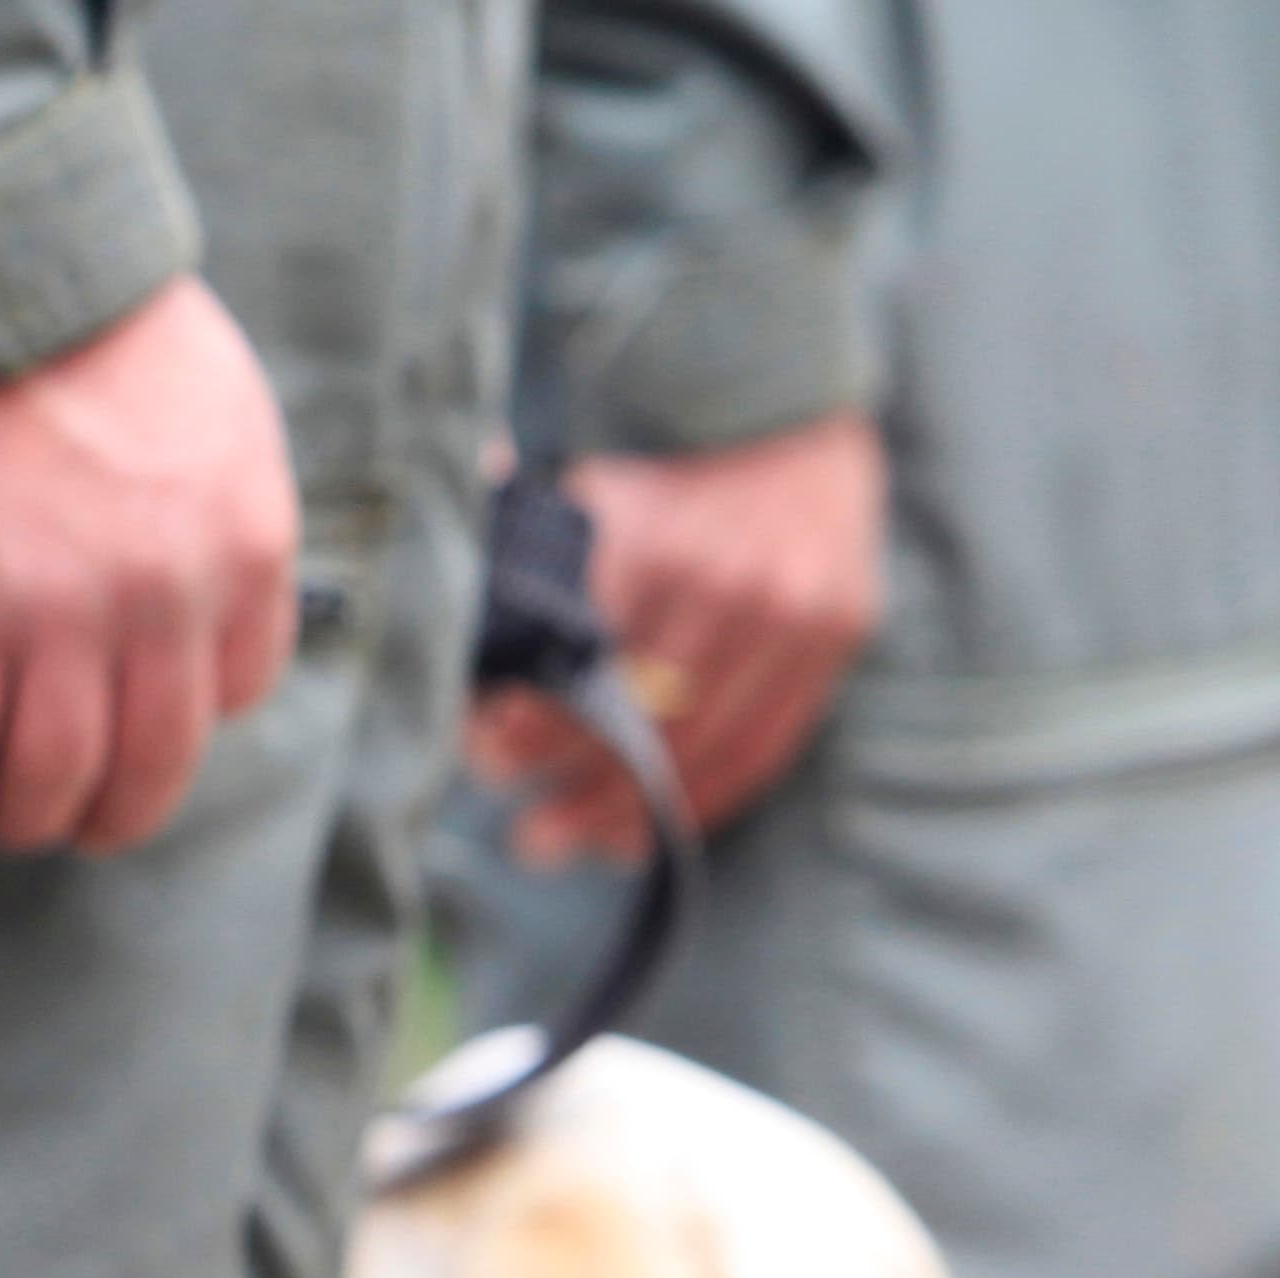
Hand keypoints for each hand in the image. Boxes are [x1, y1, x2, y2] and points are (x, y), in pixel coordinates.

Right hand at [0, 276, 298, 855]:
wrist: (2, 271)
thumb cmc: (112, 331)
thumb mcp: (231, 422)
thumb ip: (231, 525)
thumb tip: (212, 625)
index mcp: (247, 548)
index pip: (238, 695)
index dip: (186, 723)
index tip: (144, 728)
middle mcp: (167, 598)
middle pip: (151, 764)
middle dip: (114, 817)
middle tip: (79, 828)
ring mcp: (59, 612)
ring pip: (49, 773)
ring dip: (24, 815)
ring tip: (3, 815)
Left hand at [466, 410, 886, 865]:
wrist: (791, 429)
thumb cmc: (662, 486)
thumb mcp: (586, 499)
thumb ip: (517, 560)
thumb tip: (443, 605)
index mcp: (651, 543)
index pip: (579, 669)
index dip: (534, 729)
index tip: (487, 758)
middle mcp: (728, 580)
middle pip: (644, 722)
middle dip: (577, 792)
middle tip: (526, 839)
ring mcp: (794, 612)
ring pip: (704, 747)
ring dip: (631, 814)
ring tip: (574, 847)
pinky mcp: (837, 636)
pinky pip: (765, 747)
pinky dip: (703, 802)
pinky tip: (644, 835)